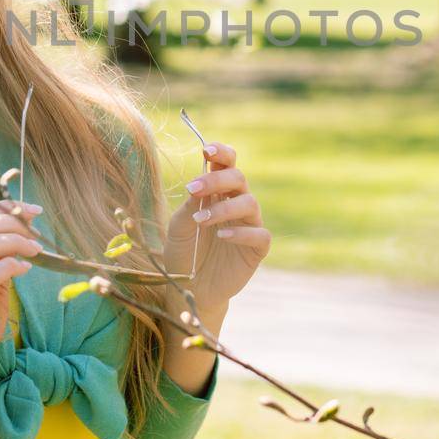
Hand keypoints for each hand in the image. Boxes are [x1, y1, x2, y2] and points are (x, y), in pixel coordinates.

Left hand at [163, 142, 269, 310]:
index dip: (221, 153)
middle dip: (217, 180)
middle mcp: (236, 204)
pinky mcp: (257, 249)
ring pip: (250, 203)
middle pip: (238, 178)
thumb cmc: (184, 252)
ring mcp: (249, 225)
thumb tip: (198, 185)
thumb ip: (190, 206)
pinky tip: (222, 236)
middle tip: (194, 188)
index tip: (207, 150)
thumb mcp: (179, 227)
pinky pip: (260, 234)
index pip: (227, 164)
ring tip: (202, 220)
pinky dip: (242, 233)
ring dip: (224, 208)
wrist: (191, 288)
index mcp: (218, 193)